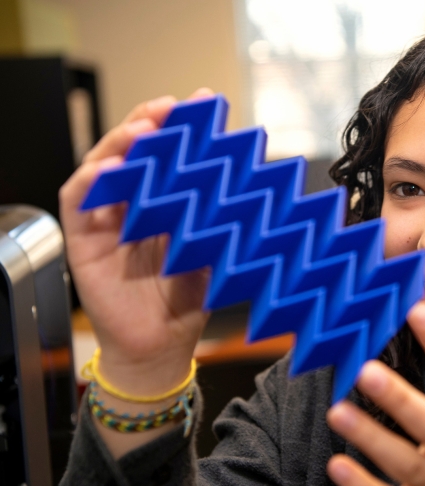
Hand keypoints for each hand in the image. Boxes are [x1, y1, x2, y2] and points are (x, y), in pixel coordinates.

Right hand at [60, 88, 214, 390]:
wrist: (164, 347)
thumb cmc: (188, 298)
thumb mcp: (213, 248)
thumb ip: (221, 214)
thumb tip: (253, 177)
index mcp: (163, 202)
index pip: (166, 153)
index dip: (180, 127)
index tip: (203, 105)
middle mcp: (131, 204)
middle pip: (131, 151)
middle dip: (149, 124)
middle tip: (171, 109)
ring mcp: (105, 220)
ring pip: (101, 167)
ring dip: (119, 143)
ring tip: (143, 129)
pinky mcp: (83, 242)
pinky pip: (77, 203)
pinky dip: (90, 182)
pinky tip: (111, 169)